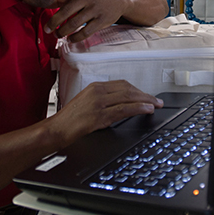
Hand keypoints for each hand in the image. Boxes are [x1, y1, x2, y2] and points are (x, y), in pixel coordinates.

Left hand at [42, 0, 129, 42]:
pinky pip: (85, 32)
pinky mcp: (101, 20)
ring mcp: (95, 9)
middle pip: (66, 10)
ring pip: (74, 23)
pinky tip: (70, 39)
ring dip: (63, 31)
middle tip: (47, 29)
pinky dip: (75, 37)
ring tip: (57, 35)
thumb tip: (47, 2)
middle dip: (54, 22)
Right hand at [45, 80, 162, 147]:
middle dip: (145, 94)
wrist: (56, 129)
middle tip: (157, 100)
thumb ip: (102, 101)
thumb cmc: (70, 119)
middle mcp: (97, 92)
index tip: (147, 95)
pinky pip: (124, 109)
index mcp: (94, 87)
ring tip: (156, 105)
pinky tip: (147, 109)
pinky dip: (138, 108)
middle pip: (128, 89)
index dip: (138, 89)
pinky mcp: (99, 115)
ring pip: (128, 97)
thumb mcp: (86, 104)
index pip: (122, 84)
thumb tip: (121, 106)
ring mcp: (98, 103)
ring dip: (146, 100)